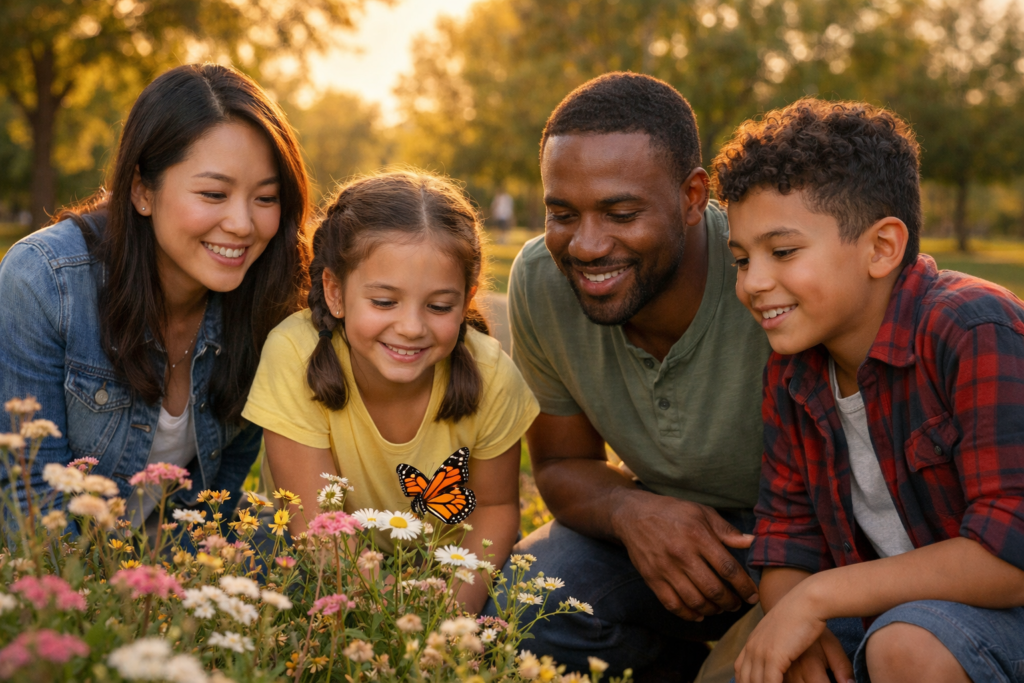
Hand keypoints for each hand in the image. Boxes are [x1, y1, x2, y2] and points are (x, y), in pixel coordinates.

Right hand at [613, 493, 757, 618]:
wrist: (633, 515)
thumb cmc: (672, 512)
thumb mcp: (701, 512)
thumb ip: (726, 530)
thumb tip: (752, 542)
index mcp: (698, 536)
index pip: (728, 568)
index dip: (744, 586)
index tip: (753, 595)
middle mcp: (682, 554)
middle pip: (714, 589)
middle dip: (731, 602)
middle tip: (738, 605)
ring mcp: (666, 569)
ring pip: (695, 601)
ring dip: (713, 610)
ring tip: (721, 608)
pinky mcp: (652, 579)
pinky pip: (673, 605)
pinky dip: (689, 614)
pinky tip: (699, 614)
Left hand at [735, 583, 844, 682]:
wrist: (806, 601)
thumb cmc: (801, 615)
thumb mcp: (781, 631)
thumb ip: (773, 644)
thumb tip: (778, 658)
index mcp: (753, 641)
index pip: (740, 670)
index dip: (743, 682)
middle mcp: (752, 647)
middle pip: (745, 679)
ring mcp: (761, 652)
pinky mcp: (773, 656)